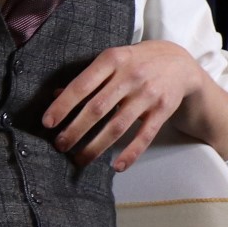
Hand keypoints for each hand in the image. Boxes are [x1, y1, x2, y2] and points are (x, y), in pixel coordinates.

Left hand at [45, 40, 210, 171]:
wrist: (180, 63)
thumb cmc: (136, 62)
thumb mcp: (112, 60)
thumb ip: (87, 78)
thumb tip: (55, 96)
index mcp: (113, 59)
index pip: (82, 85)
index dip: (63, 105)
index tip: (47, 123)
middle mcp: (130, 76)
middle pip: (97, 108)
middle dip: (75, 130)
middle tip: (59, 146)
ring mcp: (148, 94)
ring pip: (118, 126)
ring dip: (96, 146)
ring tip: (80, 159)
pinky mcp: (163, 110)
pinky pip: (144, 136)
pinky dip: (130, 153)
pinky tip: (116, 167)